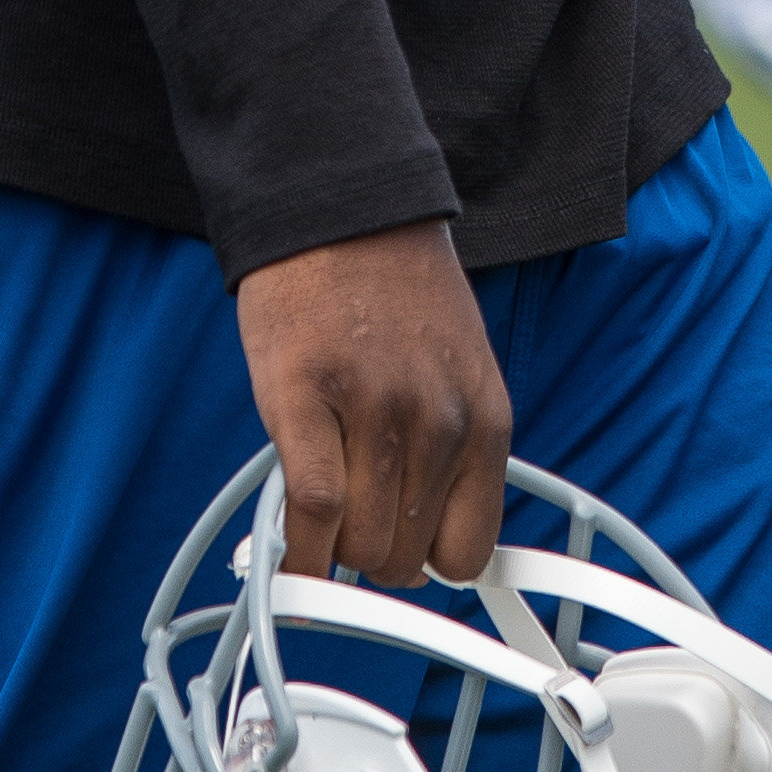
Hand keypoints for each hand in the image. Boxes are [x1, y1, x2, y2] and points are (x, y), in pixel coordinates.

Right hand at [235, 220, 509, 585]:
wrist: (338, 209)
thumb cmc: (392, 291)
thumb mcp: (455, 371)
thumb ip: (450, 451)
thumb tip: (420, 541)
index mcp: (485, 418)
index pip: (467, 552)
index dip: (423, 562)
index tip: (399, 554)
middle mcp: (440, 422)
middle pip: (404, 557)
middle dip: (370, 552)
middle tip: (348, 517)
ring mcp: (374, 412)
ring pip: (357, 545)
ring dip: (331, 548)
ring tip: (318, 508)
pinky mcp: (305, 400)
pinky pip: (310, 511)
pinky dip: (296, 549)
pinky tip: (286, 551)